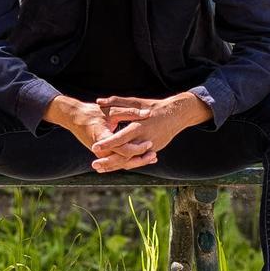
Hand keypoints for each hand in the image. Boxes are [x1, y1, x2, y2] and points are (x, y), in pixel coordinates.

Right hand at [44, 96, 157, 171]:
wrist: (75, 118)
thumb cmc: (92, 112)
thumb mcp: (111, 110)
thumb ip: (130, 112)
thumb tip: (148, 113)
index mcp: (103, 139)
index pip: (123, 149)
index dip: (137, 147)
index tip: (150, 142)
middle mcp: (101, 150)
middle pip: (124, 161)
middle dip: (140, 160)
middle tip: (155, 155)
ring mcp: (102, 154)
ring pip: (122, 163)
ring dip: (137, 162)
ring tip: (153, 158)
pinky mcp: (103, 154)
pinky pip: (118, 160)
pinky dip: (130, 159)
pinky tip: (143, 157)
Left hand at [89, 93, 211, 171]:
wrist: (176, 115)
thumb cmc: (154, 106)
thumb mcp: (136, 102)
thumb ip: (116, 102)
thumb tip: (99, 101)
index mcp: (139, 127)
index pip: (121, 138)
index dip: (107, 144)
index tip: (94, 147)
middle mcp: (144, 140)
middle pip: (124, 155)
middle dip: (108, 161)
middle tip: (94, 164)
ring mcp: (149, 148)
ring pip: (130, 161)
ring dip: (114, 166)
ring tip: (100, 168)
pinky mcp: (152, 151)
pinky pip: (137, 160)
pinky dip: (125, 164)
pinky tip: (113, 167)